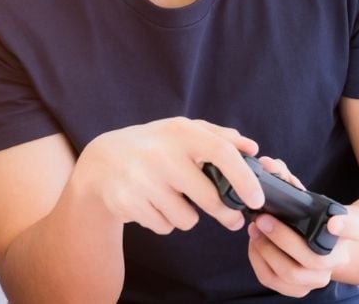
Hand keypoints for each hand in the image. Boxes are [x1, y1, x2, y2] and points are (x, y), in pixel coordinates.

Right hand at [73, 117, 263, 234]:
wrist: (101, 163)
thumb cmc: (152, 146)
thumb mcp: (179, 131)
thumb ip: (217, 136)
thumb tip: (252, 149)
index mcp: (179, 132)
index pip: (221, 153)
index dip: (244, 178)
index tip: (257, 199)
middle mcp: (161, 154)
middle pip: (209, 198)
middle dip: (225, 213)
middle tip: (231, 218)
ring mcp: (143, 180)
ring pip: (187, 219)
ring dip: (186, 215)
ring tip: (172, 199)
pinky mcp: (129, 203)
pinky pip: (166, 226)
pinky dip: (164, 221)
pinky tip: (152, 204)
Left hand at [246, 156, 358, 297]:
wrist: (320, 245)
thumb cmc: (313, 218)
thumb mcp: (307, 198)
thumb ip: (289, 180)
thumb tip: (268, 163)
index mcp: (347, 232)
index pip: (355, 230)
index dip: (345, 226)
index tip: (333, 221)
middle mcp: (338, 259)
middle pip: (314, 259)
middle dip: (283, 239)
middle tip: (262, 219)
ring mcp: (319, 278)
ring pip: (293, 274)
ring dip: (267, 251)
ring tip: (255, 230)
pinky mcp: (300, 288)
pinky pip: (276, 282)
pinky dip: (259, 262)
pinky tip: (254, 244)